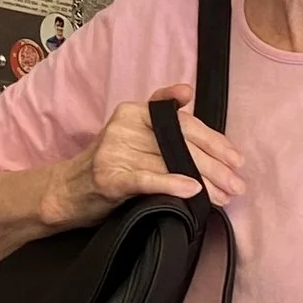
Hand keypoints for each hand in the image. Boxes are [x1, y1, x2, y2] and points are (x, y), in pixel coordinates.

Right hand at [60, 87, 243, 227]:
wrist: (66, 192)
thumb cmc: (109, 167)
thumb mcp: (134, 138)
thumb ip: (163, 125)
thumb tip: (195, 106)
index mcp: (134, 111)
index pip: (183, 122)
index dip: (214, 140)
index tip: (236, 158)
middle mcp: (124, 125)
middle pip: (180, 143)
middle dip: (215, 166)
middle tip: (236, 184)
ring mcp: (114, 150)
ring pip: (169, 163)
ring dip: (203, 182)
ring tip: (223, 196)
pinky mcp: (108, 177)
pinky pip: (147, 179)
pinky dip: (171, 184)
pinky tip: (192, 190)